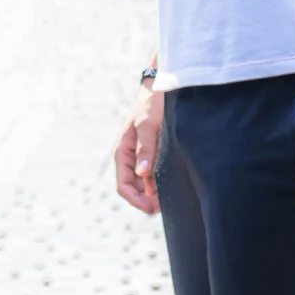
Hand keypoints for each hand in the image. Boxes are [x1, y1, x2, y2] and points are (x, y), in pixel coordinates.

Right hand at [114, 84, 163, 215]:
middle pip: (134, 189)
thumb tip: (142, 174)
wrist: (161, 87)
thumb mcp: (148, 125)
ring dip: (154, 194)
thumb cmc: (151, 104)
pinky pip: (154, 175)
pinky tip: (171, 186)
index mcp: (123, 152)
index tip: (151, 208)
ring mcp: (142, 157)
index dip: (135, 200)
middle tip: (164, 206)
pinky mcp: (153, 153)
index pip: (123, 185)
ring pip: (144, 185)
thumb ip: (145, 149)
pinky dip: (160, 184)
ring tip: (169, 199)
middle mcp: (130, 158)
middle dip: (146, 201)